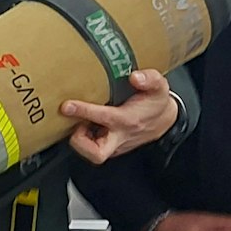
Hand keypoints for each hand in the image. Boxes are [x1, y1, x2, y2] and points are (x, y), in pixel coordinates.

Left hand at [62, 69, 177, 163]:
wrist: (163, 119)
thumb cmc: (155, 103)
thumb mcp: (159, 86)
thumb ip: (150, 79)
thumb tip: (135, 77)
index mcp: (128, 120)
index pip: (103, 118)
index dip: (83, 110)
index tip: (67, 105)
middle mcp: (120, 136)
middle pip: (96, 153)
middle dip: (79, 142)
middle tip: (73, 124)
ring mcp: (114, 145)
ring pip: (90, 153)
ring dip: (79, 139)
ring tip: (79, 120)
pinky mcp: (110, 148)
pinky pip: (91, 148)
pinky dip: (84, 138)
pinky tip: (84, 123)